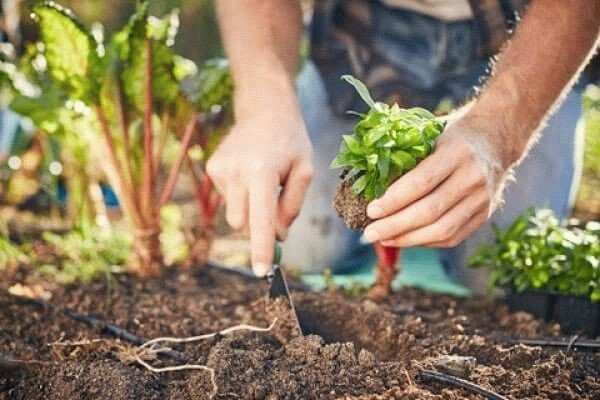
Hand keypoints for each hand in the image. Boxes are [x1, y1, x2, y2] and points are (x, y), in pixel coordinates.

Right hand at [206, 88, 312, 275]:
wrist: (264, 109)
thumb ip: (291, 207)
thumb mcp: (305, 171)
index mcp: (262, 171)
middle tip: (276, 208)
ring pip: (235, 214)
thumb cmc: (290, 141)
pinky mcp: (211, 168)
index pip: (261, 219)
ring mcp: (220, 169)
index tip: (262, 271)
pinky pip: (228, 199)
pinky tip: (250, 173)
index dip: (262, 247)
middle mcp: (236, 171)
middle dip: (259, 226)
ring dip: (251, 209)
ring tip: (264, 180)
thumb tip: (277, 237)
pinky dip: (242, 196)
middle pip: (244, 223)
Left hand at [362, 116, 505, 247]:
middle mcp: (472, 177)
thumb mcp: (431, 134)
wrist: (497, 137)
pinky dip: (425, 242)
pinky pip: (452, 237)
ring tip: (383, 239)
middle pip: (430, 211)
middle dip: (395, 226)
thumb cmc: (453, 135)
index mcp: (457, 152)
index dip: (394, 200)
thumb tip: (368, 184)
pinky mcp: (484, 215)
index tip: (371, 210)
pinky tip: (405, 239)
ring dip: (407, 239)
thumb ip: (406, 156)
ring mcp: (481, 199)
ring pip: (442, 230)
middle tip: (369, 233)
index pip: (421, 182)